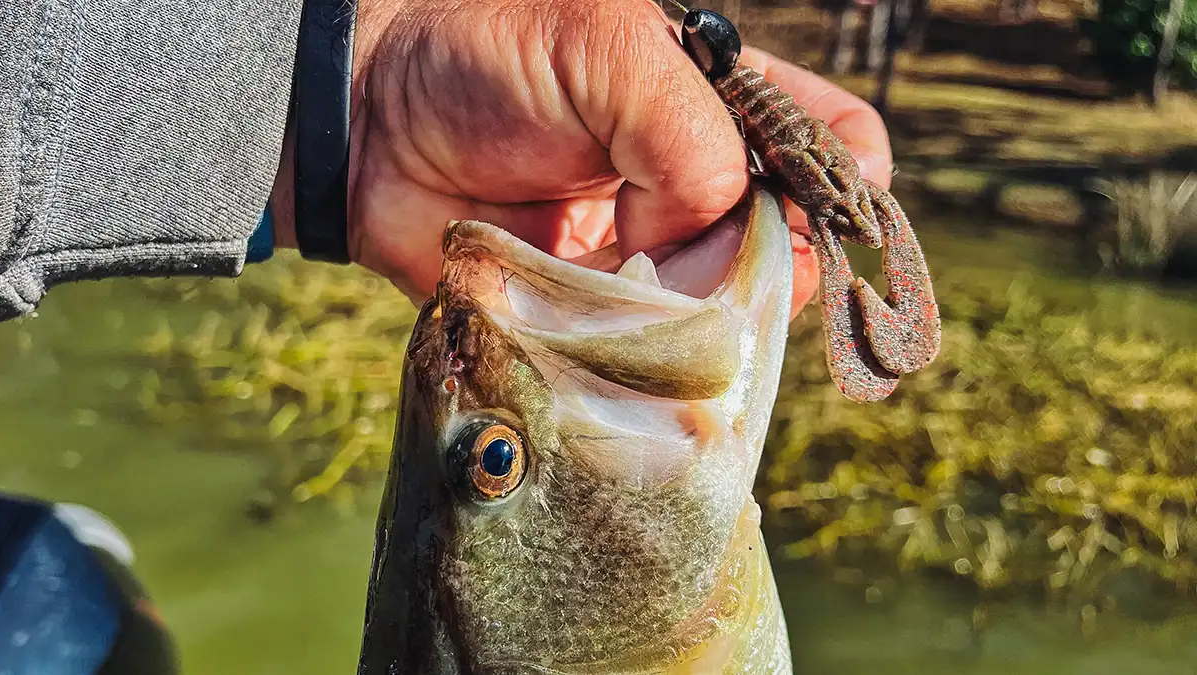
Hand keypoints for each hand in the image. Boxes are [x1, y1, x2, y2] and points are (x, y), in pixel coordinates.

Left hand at [271, 0, 892, 319]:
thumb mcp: (608, 52)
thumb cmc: (485, 60)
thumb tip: (700, 247)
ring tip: (650, 284)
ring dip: (708, 313)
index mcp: (717, 107)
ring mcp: (653, 255)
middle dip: (776, 262)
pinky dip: (652, 353)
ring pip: (730, 309)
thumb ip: (689, 140)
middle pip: (792, 243)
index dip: (847, 180)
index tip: (834, 212)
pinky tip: (624, 330)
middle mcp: (698, 185)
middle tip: (716, 258)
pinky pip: (655, 352)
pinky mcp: (602, 312)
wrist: (370, 128)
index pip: (828, 144)